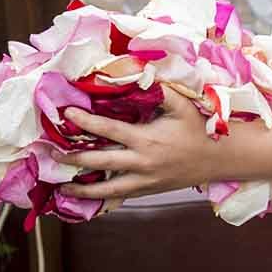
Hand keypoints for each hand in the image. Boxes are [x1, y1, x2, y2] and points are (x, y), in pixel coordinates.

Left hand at [56, 86, 217, 201]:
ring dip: (82, 190)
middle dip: (73, 159)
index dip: (84, 122)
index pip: (107, 130)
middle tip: (52, 154)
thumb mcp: (182, 105)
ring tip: (62, 188)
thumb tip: (139, 72)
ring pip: (106, 190)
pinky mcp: (148, 190)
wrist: (219, 159)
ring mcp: (144, 181)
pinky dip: (102, 199)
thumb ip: (160, 89)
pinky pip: (121, 197)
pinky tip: (88, 199)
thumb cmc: (199, 129)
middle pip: (99, 163)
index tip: (66, 114)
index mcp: (146, 139)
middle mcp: (142, 163)